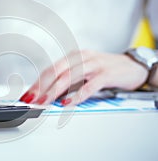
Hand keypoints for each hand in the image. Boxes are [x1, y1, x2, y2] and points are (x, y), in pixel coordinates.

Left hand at [20, 50, 148, 105]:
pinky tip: (67, 103)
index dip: (37, 82)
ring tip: (43, 101)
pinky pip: (89, 85)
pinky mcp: (106, 73)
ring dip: (53, 90)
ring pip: (69, 76)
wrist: (132, 65)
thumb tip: (48, 95)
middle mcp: (81, 58)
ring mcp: (94, 64)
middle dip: (40, 86)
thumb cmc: (104, 70)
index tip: (27, 94)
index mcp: (73, 57)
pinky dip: (77, 95)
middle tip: (30, 99)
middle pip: (56, 71)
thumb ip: (68, 82)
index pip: (50, 70)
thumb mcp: (83, 73)